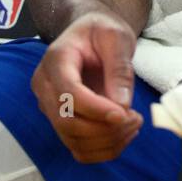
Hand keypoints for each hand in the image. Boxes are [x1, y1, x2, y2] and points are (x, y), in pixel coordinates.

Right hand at [31, 9, 142, 162]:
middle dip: (105, 129)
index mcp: (56, 60)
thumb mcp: (117, 37)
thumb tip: (121, 105)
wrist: (90, 34)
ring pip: (72, 140)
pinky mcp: (60, 121)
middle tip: (136, 118)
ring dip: (107, 141)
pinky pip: (78, 148)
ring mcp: (49, 106)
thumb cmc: (102, 31)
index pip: (68, 93)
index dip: (96, 110)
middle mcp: (45, 86)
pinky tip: (123, 133)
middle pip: (67, 122)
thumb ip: (119, 68)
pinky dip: (103, 149)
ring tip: (134, 123)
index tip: (125, 114)